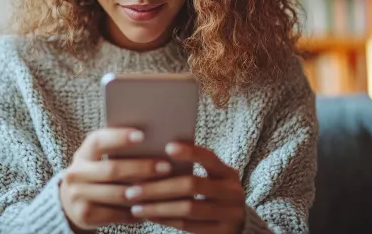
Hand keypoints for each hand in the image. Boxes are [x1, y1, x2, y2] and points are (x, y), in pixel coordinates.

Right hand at [60, 128, 173, 230]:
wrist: (72, 201)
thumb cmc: (98, 172)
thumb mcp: (100, 158)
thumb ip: (119, 150)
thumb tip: (155, 141)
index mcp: (83, 153)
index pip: (98, 141)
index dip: (119, 138)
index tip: (142, 135)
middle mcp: (76, 173)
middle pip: (112, 169)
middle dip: (141, 167)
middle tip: (166, 166)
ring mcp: (78, 195)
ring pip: (117, 194)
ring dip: (143, 192)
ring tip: (165, 188)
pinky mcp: (84, 215)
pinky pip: (117, 214)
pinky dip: (136, 211)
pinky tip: (151, 206)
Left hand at [124, 143, 245, 233]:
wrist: (238, 223)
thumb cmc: (213, 193)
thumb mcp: (212, 178)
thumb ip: (192, 167)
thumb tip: (155, 154)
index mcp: (227, 173)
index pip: (209, 158)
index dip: (190, 152)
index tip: (167, 147)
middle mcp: (231, 192)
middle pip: (192, 185)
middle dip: (159, 186)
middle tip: (133, 189)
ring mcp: (228, 214)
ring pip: (188, 208)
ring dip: (158, 206)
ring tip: (136, 205)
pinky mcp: (220, 233)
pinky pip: (188, 226)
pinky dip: (166, 219)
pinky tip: (149, 215)